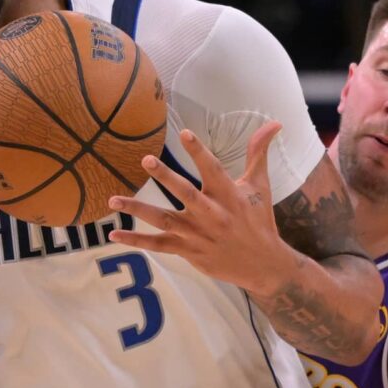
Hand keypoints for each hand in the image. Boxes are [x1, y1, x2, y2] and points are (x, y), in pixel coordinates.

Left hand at [107, 124, 290, 295]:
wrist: (264, 264)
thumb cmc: (259, 221)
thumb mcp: (260, 186)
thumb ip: (259, 153)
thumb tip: (275, 123)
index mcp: (229, 195)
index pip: (213, 169)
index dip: (199, 151)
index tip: (184, 133)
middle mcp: (212, 214)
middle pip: (186, 193)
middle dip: (166, 177)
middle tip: (146, 159)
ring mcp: (198, 234)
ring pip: (164, 220)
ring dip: (138, 209)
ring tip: (113, 199)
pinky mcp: (189, 252)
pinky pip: (159, 245)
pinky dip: (136, 240)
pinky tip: (114, 233)